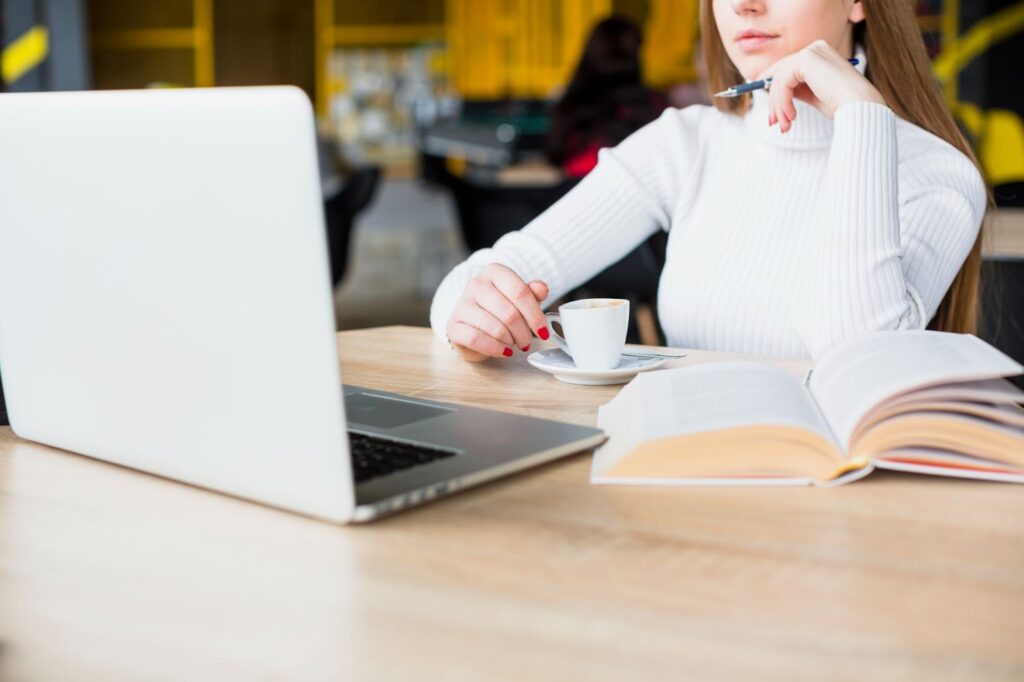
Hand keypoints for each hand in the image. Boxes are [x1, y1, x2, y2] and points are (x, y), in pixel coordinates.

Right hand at [446, 263, 549, 361]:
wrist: (473, 323)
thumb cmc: (500, 309)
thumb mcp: (520, 299)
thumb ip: (533, 293)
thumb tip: (542, 289)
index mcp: (495, 272)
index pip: (520, 292)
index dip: (535, 316)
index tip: (544, 332)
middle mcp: (476, 284)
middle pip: (509, 313)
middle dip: (523, 333)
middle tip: (527, 342)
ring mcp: (462, 304)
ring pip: (495, 327)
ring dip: (510, 341)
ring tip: (513, 344)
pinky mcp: (453, 325)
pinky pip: (477, 340)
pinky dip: (495, 349)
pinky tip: (504, 351)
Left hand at [757, 40, 885, 133]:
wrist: (859, 105)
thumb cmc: (842, 104)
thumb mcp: (815, 95)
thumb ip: (799, 89)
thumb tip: (777, 93)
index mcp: (820, 54)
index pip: (788, 68)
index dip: (775, 89)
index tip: (771, 110)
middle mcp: (815, 48)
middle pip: (782, 73)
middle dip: (775, 101)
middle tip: (773, 122)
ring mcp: (811, 51)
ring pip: (780, 80)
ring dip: (779, 106)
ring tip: (785, 125)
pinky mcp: (806, 58)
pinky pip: (783, 82)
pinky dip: (783, 101)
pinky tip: (791, 116)